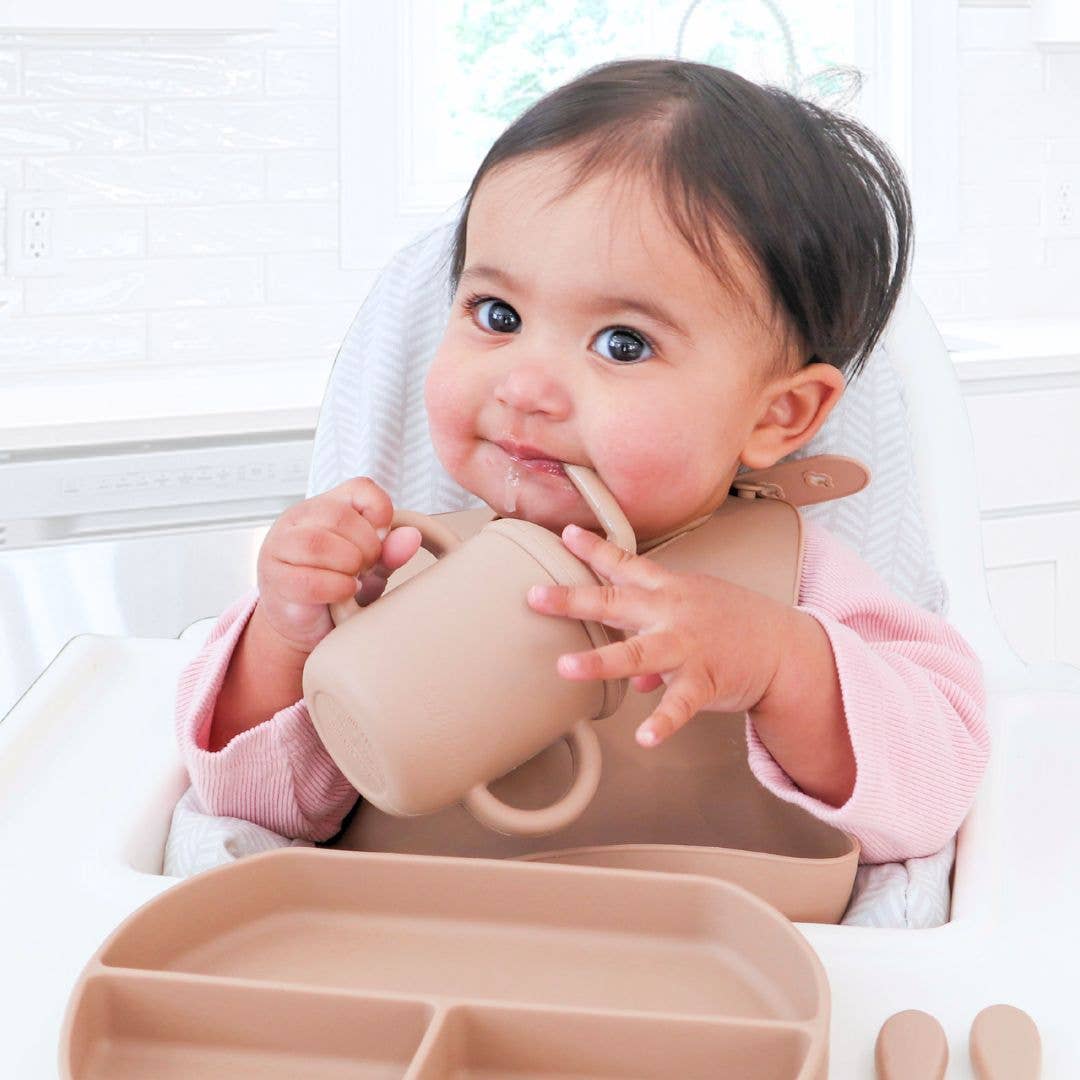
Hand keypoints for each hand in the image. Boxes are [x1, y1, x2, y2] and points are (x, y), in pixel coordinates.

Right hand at [256, 476, 421, 653]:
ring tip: (356, 578)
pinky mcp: (275, 579)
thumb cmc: (338, 586)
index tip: (383, 538)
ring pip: (318, 543)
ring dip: (348, 564)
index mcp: (325, 505)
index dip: (381, 512)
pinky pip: (308, 580)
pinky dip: (336, 588)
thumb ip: (390, 551)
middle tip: (370, 566)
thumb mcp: (371, 566)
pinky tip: (345, 591)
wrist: (305, 624)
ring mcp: (280, 546)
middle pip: (339, 515)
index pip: (360, 488)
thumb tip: (413, 536)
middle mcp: (298, 519)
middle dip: (367, 545)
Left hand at [526, 523, 788, 748]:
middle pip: (617, 602)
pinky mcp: (706, 680)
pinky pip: (681, 703)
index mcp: (669, 591)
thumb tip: (633, 678)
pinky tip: (645, 736)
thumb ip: (654, 635)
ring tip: (567, 668)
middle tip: (535, 597)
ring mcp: (688, 646)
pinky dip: (663, 721)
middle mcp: (673, 613)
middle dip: (574, 599)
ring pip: (639, 653)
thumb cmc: (733, 625)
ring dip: (602, 661)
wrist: (784, 648)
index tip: (565, 535)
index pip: (626, 564)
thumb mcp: (692, 614)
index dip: (594, 549)